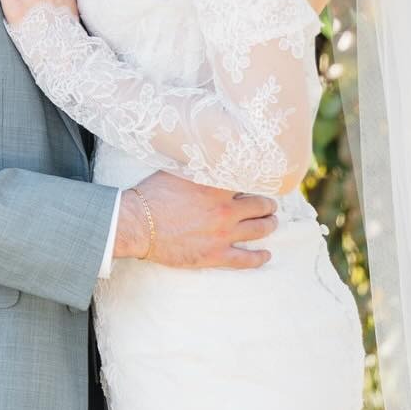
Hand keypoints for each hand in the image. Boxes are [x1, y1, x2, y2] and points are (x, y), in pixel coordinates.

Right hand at [115, 172, 277, 270]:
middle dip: (268, 204)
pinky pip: (245, 259)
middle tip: (270, 204)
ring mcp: (222, 234)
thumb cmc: (154, 194)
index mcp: (217, 186)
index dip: (257, 180)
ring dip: (269, 225)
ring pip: (258, 230)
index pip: (248, 180)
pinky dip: (259, 257)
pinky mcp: (215, 256)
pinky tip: (266, 255)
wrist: (138, 223)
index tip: (263, 179)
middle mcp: (225, 210)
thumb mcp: (178, 170)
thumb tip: (206, 150)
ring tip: (272, 222)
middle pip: (259, 206)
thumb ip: (198, 164)